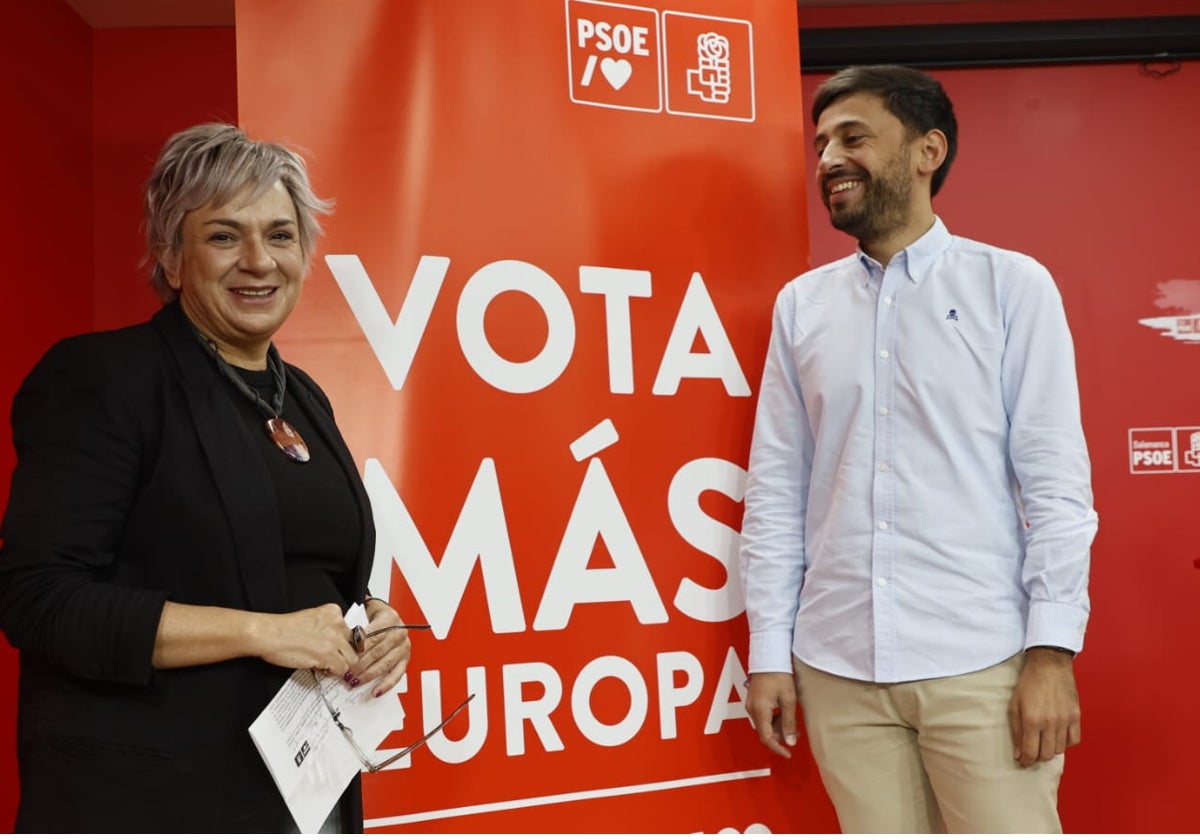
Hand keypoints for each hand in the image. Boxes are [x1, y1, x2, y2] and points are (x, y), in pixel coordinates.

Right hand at [253, 603, 358, 674]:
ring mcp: (334, 640)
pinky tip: (322, 669)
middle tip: (334, 660)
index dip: (344, 642)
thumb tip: (335, 642)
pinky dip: (333, 673)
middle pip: (355, 645)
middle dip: (345, 654)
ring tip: (328, 666)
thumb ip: (327, 627)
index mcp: (333, 612)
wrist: (269, 634)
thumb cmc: (283, 628)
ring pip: (352, 659)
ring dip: (341, 665)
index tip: (338, 648)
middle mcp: (337, 624)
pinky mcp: (328, 655)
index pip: (351, 630)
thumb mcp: (312, 618)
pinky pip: (342, 669)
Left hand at [351, 598, 412, 696]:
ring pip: (385, 664)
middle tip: (346, 673)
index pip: (372, 637)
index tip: (346, 658)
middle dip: (360, 664)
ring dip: (369, 675)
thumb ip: (355, 626)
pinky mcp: (405, 659)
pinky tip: (376, 691)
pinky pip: (397, 674)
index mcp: (390, 619)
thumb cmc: (373, 616)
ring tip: (355, 681)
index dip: (359, 649)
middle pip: (378, 652)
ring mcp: (404, 647)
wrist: (386, 615)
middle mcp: (399, 633)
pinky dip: (386, 684)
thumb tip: (339, 639)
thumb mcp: (364, 614)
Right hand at [745, 672, 798, 757]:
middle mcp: (752, 709)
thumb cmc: (779, 675)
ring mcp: (751, 704)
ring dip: (778, 727)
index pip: (767, 738)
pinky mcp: (753, 700)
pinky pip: (762, 716)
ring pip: (764, 724)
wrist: (769, 657)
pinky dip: (773, 719)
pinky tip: (783, 713)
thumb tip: (790, 742)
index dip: (778, 748)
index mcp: (760, 711)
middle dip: (780, 736)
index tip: (788, 754)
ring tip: (792, 721)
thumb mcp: (788, 700)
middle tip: (795, 733)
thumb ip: (789, 722)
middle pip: (765, 732)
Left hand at [1008, 647, 1080, 766]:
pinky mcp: (1076, 716)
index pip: (1030, 753)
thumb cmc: (1028, 683)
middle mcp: (1050, 723)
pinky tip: (1058, 735)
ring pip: (1060, 749)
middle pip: (1046, 755)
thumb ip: (1016, 731)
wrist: (1049, 665)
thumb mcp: (1014, 705)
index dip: (1025, 762)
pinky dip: (1066, 742)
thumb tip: (1019, 753)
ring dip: (1051, 749)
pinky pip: (1074, 740)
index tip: (1022, 762)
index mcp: (1032, 720)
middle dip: (1037, 757)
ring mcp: (1065, 720)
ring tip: (1044, 741)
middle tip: (1032, 752)